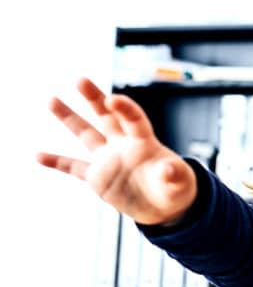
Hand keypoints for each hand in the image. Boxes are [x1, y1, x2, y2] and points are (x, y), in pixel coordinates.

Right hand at [37, 78, 196, 224]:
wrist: (163, 206)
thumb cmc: (175, 188)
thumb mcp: (179, 182)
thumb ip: (173, 174)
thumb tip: (169, 168)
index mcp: (145, 142)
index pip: (133, 119)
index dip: (125, 108)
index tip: (112, 98)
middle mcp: (123, 145)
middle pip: (106, 116)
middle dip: (94, 98)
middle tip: (80, 80)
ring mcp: (108, 159)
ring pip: (86, 134)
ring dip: (69, 118)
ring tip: (52, 100)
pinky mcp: (98, 177)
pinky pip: (74, 167)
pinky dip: (57, 162)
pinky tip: (38, 155)